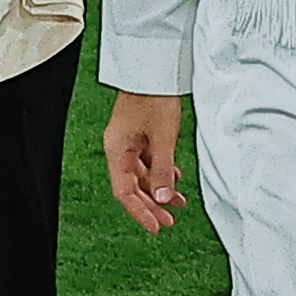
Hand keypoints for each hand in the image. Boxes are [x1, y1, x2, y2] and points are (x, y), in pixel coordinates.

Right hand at [103, 90, 186, 235]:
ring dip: (158, 189)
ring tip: (178, 203)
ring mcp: (130, 141)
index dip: (140, 212)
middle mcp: (119, 148)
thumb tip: (163, 198)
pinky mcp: (140, 133)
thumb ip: (163, 170)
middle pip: (131, 186)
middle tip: (168, 222)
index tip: (156, 227)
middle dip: (150, 205)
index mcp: (116, 150)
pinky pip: (148, 161)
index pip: (124, 192)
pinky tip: (175, 178)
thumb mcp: (163, 137)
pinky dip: (161, 172)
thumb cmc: (154, 96)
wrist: (154, 68)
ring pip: (141, 175)